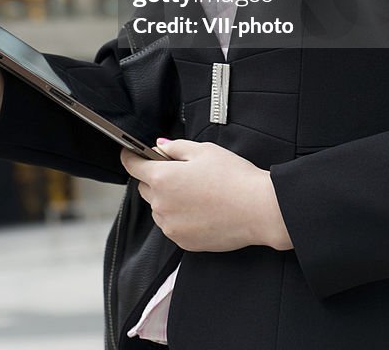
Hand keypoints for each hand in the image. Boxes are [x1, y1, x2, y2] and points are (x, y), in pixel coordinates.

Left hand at [120, 138, 292, 252]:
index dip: (130, 156)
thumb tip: (159, 147)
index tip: (130, 153)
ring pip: (159, 208)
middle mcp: (161, 205)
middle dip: (155, 177)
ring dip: (167, 199)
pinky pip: (172, 225)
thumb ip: (175, 147)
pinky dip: (179, 216)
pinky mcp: (183, 242)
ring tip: (197, 192)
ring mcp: (171, 226)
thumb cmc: (233, 177)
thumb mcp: (204, 151)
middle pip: (145, 188)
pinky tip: (201, 209)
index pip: (133, 166)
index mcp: (163, 178)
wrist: (258, 210)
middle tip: (181, 171)